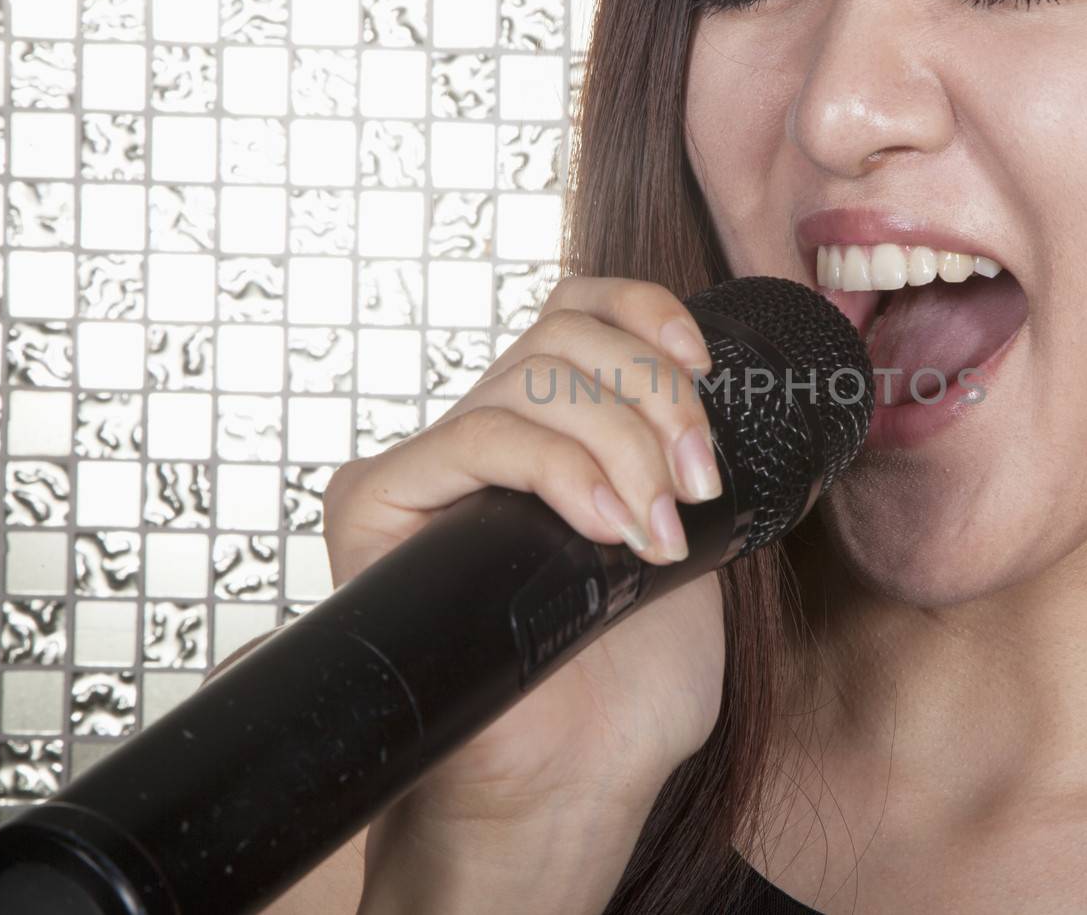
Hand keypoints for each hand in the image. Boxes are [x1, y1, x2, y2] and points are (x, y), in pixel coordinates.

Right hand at [322, 277, 727, 829]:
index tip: (702, 366)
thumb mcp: (687, 536)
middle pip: (562, 337)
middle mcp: (483, 436)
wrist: (575, 776)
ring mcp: (429, 469)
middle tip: (696, 483)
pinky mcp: (377, 506)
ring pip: (528, 380)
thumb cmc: (626, 680)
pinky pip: (475, 437)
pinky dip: (558, 467)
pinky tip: (604, 528)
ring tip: (657, 530)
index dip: (643, 312)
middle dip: (654, 397)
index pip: (576, 309)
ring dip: (620, 442)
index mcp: (551, 429)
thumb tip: (709, 381)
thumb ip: (682, 452)